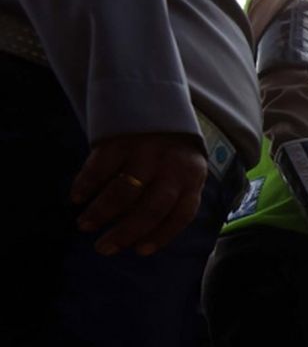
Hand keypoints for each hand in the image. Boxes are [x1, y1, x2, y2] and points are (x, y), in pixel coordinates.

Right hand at [71, 133, 207, 255]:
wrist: (156, 95)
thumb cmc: (170, 146)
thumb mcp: (184, 168)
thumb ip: (171, 197)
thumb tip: (141, 236)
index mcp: (192, 176)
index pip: (182, 214)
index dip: (162, 235)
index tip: (140, 251)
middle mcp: (172, 166)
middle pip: (151, 208)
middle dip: (126, 232)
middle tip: (104, 248)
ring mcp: (145, 151)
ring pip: (123, 191)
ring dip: (101, 212)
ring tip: (84, 225)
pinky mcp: (120, 138)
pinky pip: (100, 167)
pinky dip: (86, 185)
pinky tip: (77, 198)